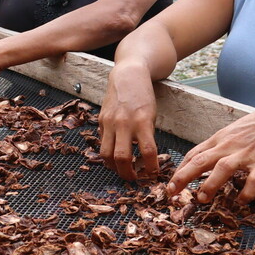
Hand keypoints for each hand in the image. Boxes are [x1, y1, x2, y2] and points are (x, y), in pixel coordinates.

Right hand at [98, 63, 159, 182]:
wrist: (128, 75)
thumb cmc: (144, 96)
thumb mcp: (151, 115)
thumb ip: (147, 135)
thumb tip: (145, 158)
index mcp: (142, 121)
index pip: (148, 152)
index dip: (151, 168)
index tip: (153, 175)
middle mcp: (124, 123)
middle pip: (122, 158)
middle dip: (127, 174)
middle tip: (133, 179)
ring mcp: (109, 122)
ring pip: (106, 154)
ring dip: (113, 167)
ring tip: (120, 170)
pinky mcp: (101, 120)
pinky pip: (102, 142)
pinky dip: (108, 151)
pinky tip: (114, 153)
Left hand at [167, 101, 254, 203]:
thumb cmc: (253, 128)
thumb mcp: (229, 133)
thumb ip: (214, 148)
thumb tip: (196, 161)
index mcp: (218, 140)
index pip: (194, 154)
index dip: (180, 170)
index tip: (170, 185)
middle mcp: (228, 146)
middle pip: (201, 160)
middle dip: (184, 176)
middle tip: (172, 192)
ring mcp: (245, 154)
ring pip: (223, 168)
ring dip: (211, 183)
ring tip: (202, 198)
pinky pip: (253, 179)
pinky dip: (246, 192)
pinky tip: (241, 202)